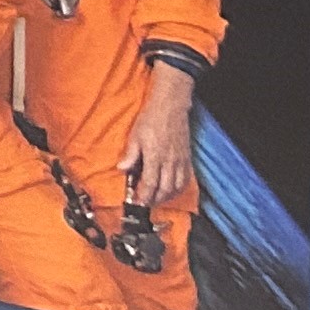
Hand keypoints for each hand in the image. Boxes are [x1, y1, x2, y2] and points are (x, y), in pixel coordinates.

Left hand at [127, 59, 199, 210]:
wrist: (171, 106)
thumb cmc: (152, 118)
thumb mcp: (135, 135)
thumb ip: (130, 154)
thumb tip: (122, 170)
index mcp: (155, 156)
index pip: (150, 184)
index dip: (143, 196)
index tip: (137, 202)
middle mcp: (170, 162)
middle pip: (164, 190)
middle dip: (154, 200)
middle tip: (145, 203)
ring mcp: (180, 161)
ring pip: (176, 187)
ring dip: (166, 197)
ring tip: (156, 199)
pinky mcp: (187, 158)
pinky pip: (186, 179)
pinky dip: (178, 189)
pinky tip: (171, 190)